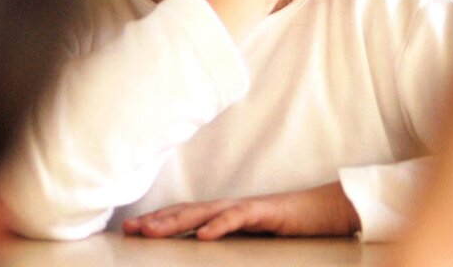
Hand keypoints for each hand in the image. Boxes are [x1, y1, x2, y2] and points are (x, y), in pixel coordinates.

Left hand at [122, 181, 360, 239]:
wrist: (322, 210)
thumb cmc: (285, 225)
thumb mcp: (249, 236)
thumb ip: (226, 238)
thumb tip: (199, 247)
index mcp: (222, 213)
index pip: (184, 215)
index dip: (158, 220)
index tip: (131, 229)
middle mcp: (228, 206)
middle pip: (186, 211)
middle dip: (157, 220)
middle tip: (131, 230)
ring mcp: (245, 206)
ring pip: (204, 213)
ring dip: (177, 222)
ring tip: (153, 231)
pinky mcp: (264, 211)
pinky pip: (237, 218)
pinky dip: (218, 225)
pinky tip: (203, 236)